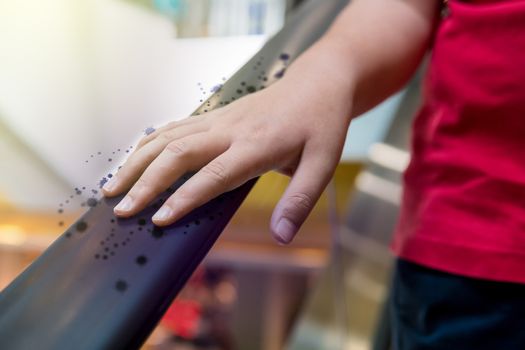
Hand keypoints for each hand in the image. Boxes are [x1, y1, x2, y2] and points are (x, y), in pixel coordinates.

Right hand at [102, 77, 350, 243]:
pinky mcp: (215, 115)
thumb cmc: (321, 124)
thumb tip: (280, 237)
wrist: (317, 83)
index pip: (213, 175)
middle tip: (121, 209)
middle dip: (145, 183)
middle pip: (177, 154)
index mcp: (256, 146)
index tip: (158, 220)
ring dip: (136, 162)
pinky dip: (148, 144)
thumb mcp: (323, 164)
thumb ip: (300, 200)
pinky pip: (174, 128)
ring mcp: (219, 119)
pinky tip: (134, 158)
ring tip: (112, 186)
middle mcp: (230, 130)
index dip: (184, 199)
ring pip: (167, 137)